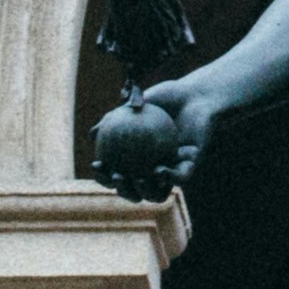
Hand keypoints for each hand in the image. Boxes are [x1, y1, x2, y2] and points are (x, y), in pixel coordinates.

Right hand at [92, 85, 213, 198]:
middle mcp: (154, 170)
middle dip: (123, 190)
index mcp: (139, 160)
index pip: (117, 174)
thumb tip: (92, 133)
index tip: (97, 163)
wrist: (195, 95)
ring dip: (145, 192)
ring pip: (157, 193)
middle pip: (135, 191)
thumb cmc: (166, 98)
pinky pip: (178, 178)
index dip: (104, 175)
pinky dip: (168, 178)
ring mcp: (172, 171)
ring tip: (137, 179)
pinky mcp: (190, 168)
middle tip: (117, 176)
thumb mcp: (137, 105)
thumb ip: (116, 118)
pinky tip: (158, 170)